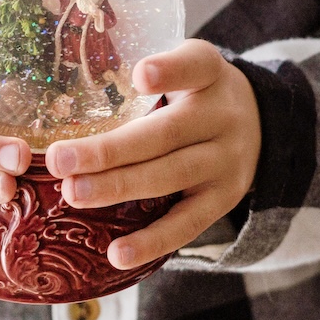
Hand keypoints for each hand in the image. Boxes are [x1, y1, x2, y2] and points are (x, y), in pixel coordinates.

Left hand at [45, 39, 261, 268]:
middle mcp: (223, 116)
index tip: (139, 76)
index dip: (168, 71)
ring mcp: (226, 161)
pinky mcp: (224, 199)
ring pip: (171, 176)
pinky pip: (187, 224)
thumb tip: (68, 92)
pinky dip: (152, 241)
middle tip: (59, 160)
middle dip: (110, 150)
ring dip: (119, 188)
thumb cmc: (197, 94)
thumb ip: (148, 74)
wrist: (260, 125)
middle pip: (166, 134)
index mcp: (209, 74)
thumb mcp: (187, 69)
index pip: (195, 66)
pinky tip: (116, 253)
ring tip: (75, 194)